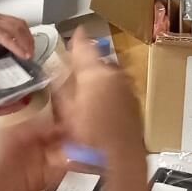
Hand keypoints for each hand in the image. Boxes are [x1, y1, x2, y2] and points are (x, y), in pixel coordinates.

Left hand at [0, 10, 34, 57]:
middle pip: (16, 29)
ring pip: (19, 23)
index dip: (17, 47)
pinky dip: (25, 29)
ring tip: (31, 47)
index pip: (5, 37)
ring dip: (28, 36)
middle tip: (31, 53)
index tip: (25, 55)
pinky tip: (26, 36)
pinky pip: (17, 20)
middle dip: (26, 42)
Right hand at [53, 27, 144, 158]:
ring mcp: (128, 86)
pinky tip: (101, 103)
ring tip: (87, 90)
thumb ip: (62, 88)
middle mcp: (115, 74)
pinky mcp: (134, 99)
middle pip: (98, 60)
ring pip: (109, 73)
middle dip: (87, 63)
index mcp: (95, 73)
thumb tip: (57, 72)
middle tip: (75, 71)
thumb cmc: (90, 137)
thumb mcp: (67, 112)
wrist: (122, 157)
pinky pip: (119, 86)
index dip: (77, 39)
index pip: (84, 46)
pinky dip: (110, 88)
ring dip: (99, 76)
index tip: (76, 32)